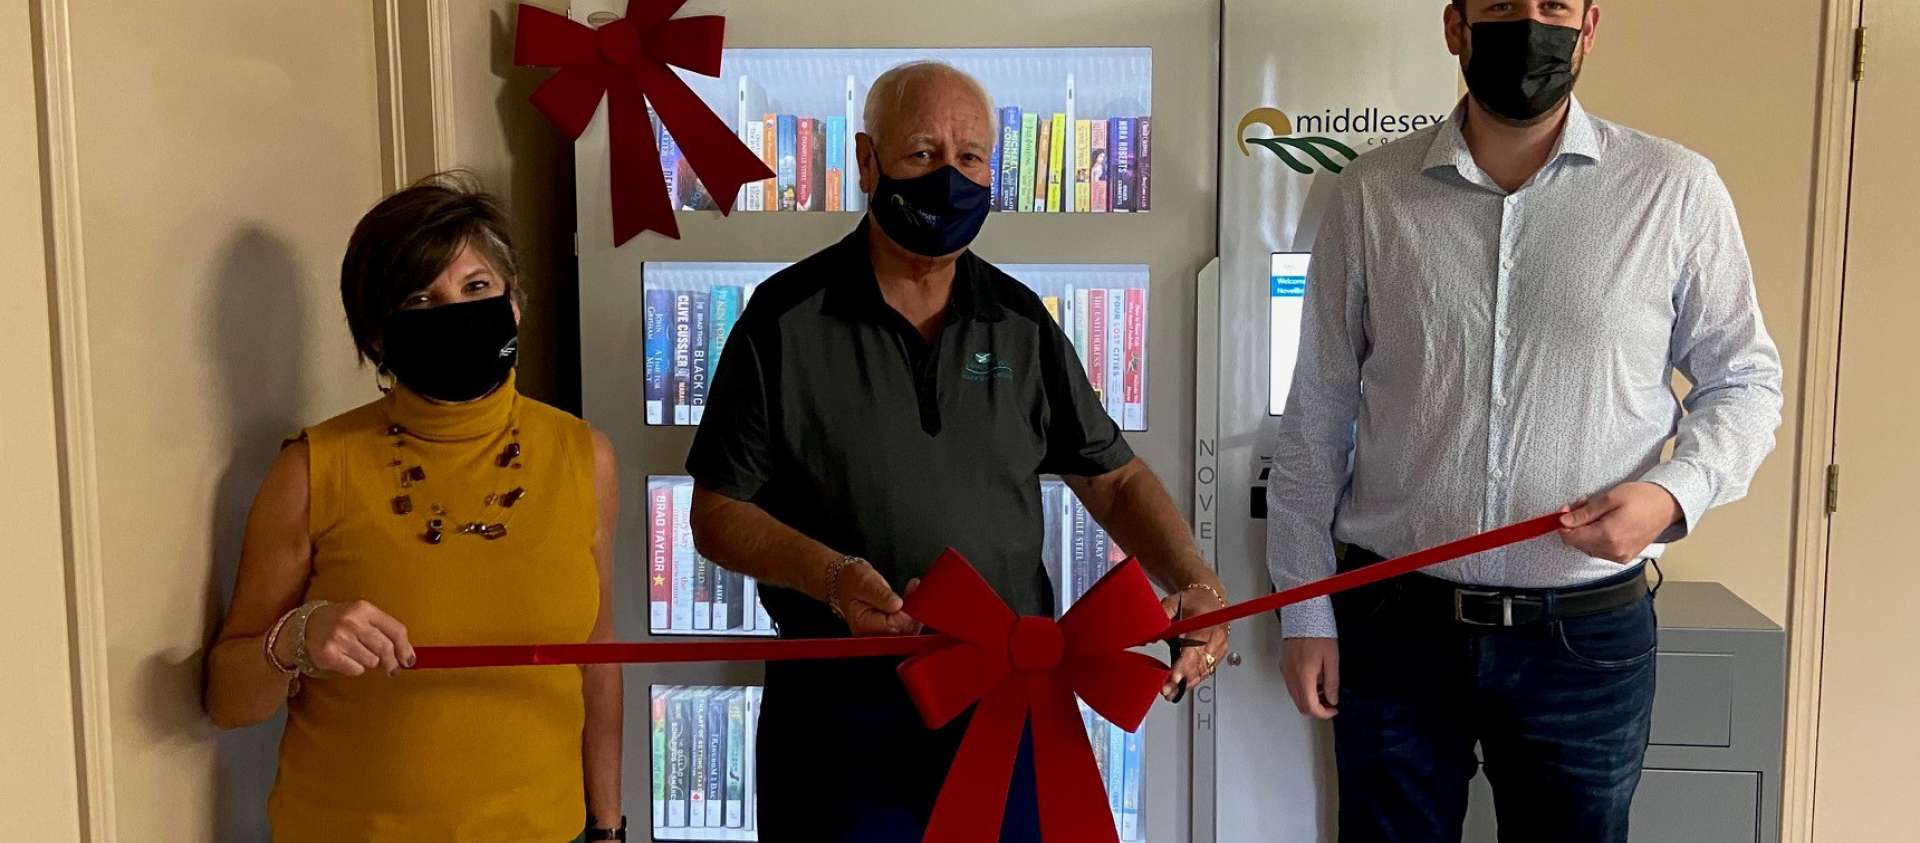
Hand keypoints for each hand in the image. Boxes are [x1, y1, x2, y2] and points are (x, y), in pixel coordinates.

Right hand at [288, 600, 415, 676]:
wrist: (305, 625)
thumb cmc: (341, 621)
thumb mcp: (362, 616)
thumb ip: (384, 630)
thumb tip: (407, 655)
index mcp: (365, 609)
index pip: (395, 630)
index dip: (406, 648)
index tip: (409, 660)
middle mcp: (352, 621)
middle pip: (385, 648)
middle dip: (391, 662)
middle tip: (391, 668)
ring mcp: (339, 637)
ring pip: (371, 661)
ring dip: (368, 661)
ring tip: (356, 653)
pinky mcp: (329, 654)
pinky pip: (356, 670)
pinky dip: (354, 668)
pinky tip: (345, 658)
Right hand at [830, 562, 919, 635]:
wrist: (846, 582)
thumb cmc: (852, 581)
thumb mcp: (865, 583)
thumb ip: (881, 595)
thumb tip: (897, 605)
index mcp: (862, 625)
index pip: (892, 625)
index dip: (906, 612)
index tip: (912, 594)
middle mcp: (871, 634)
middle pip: (902, 631)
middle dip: (913, 611)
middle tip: (913, 589)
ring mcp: (880, 633)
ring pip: (907, 629)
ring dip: (914, 610)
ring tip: (912, 589)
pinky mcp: (887, 629)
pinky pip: (905, 625)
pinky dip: (911, 611)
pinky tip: (910, 595)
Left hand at [1160, 585, 1228, 700]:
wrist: (1209, 600)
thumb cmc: (1192, 601)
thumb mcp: (1173, 602)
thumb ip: (1162, 616)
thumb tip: (1149, 634)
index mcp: (1205, 620)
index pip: (1196, 646)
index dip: (1184, 664)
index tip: (1174, 676)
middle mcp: (1216, 635)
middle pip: (1199, 662)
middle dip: (1182, 678)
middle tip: (1166, 689)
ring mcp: (1219, 646)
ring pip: (1203, 670)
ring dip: (1187, 683)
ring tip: (1170, 692)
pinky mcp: (1219, 654)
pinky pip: (1206, 670)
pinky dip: (1193, 679)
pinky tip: (1182, 687)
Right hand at [1281, 637, 1338, 718]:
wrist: (1303, 619)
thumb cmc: (1317, 635)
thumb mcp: (1332, 659)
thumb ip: (1332, 682)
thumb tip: (1333, 699)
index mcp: (1304, 676)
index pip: (1311, 707)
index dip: (1323, 713)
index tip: (1333, 709)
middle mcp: (1292, 676)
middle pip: (1301, 706)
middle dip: (1316, 708)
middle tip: (1329, 702)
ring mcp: (1286, 672)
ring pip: (1295, 697)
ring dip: (1309, 699)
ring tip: (1323, 688)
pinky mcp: (1284, 667)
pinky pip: (1292, 686)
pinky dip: (1303, 690)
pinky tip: (1314, 680)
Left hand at [1559, 482, 1681, 562]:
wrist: (1667, 505)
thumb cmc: (1642, 498)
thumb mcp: (1609, 499)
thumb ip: (1584, 513)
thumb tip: (1564, 521)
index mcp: (1608, 536)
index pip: (1571, 538)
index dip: (1564, 524)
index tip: (1565, 511)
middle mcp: (1613, 551)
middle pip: (1578, 543)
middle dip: (1576, 525)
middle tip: (1582, 506)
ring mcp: (1620, 556)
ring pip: (1588, 547)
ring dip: (1586, 530)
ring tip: (1597, 513)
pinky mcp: (1625, 557)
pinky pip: (1601, 550)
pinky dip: (1597, 537)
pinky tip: (1604, 523)